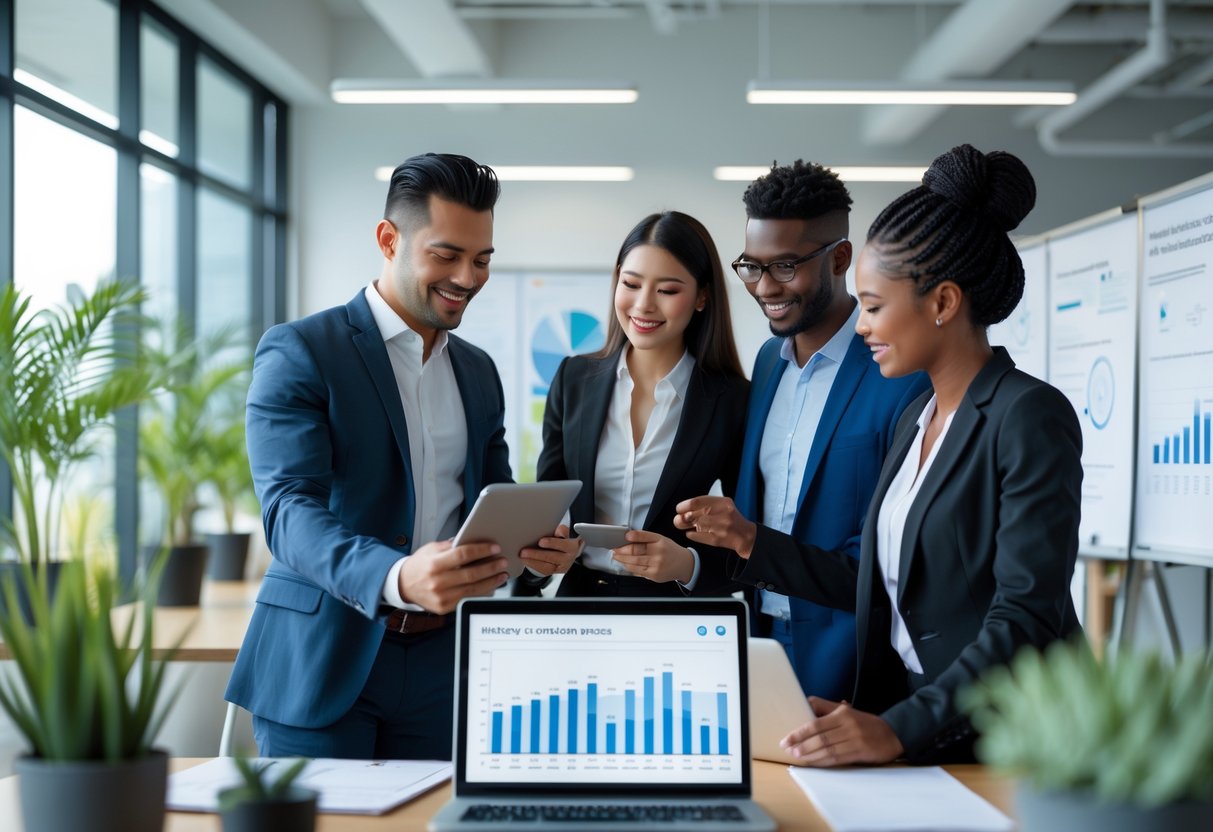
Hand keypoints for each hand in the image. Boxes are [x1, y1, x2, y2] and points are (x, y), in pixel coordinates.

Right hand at [398, 539, 508, 613]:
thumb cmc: (419, 566)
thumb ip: (450, 545)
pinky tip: (491, 586)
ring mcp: (442, 597)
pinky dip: (482, 593)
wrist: (403, 586)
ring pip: (473, 589)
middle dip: (491, 567)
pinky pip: (468, 599)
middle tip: (502, 562)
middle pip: (471, 574)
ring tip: (501, 574)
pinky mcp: (444, 607)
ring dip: (491, 582)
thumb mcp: (430, 549)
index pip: (463, 555)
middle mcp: (438, 582)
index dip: (481, 551)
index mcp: (434, 564)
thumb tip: (472, 540)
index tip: (494, 548)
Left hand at [519, 524, 581, 576]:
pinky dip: (534, 566)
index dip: (552, 543)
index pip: (564, 545)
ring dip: (533, 562)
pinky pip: (544, 571)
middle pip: (553, 557)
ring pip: (547, 566)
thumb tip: (559, 531)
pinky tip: (526, 561)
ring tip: (523, 557)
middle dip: (537, 554)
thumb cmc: (563, 538)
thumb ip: (562, 531)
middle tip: (524, 552)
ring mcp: (562, 566)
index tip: (541, 542)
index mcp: (572, 546)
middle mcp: (568, 558)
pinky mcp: (555, 571)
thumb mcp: (564, 532)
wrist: (568, 550)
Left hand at [610, 530, 693, 583]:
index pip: (645, 537)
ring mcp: (656, 565)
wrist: (684, 565)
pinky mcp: (654, 575)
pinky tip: (625, 564)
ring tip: (617, 557)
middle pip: (636, 551)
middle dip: (622, 551)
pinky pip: (638, 571)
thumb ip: (645, 538)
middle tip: (614, 550)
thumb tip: (628, 538)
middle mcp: (659, 552)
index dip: (634, 536)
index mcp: (660, 540)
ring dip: (622, 560)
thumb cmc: (670, 551)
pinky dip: (629, 567)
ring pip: (634, 562)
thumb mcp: (661, 539)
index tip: (626, 536)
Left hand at [673, 496, 757, 557]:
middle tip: (679, 519)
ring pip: (696, 525)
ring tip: (685, 525)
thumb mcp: (722, 506)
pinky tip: (691, 533)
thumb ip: (705, 505)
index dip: (684, 505)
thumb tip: (683, 509)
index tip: (679, 508)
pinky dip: (691, 534)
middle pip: (695, 514)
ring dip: (686, 526)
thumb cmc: (731, 519)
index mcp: (723, 503)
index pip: (697, 502)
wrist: (745, 536)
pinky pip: (698, 536)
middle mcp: (723, 514)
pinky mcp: (717, 540)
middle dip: (683, 517)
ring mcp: (721, 528)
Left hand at [780, 697, 903, 766]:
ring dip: (810, 755)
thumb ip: (826, 707)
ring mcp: (855, 739)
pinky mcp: (861, 752)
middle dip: (801, 745)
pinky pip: (838, 758)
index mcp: (842, 713)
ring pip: (828, 749)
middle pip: (820, 738)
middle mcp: (848, 726)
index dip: (799, 733)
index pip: (816, 724)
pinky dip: (823, 762)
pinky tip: (814, 763)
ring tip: (797, 758)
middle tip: (788, 750)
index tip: (786, 740)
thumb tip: (805, 702)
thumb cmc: (864, 722)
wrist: (892, 733)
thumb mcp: (847, 710)